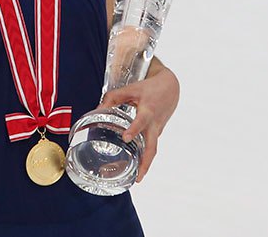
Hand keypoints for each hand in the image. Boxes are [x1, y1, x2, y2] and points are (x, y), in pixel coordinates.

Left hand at [101, 65, 178, 182]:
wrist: (171, 88)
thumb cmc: (150, 89)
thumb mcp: (131, 89)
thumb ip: (113, 98)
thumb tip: (97, 110)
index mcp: (147, 110)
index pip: (141, 121)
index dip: (134, 130)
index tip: (126, 138)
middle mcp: (154, 124)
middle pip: (152, 146)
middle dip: (146, 162)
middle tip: (138, 176)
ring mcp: (157, 130)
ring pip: (152, 149)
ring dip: (146, 164)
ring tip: (137, 179)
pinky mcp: (157, 133)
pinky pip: (151, 146)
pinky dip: (145, 157)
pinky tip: (137, 165)